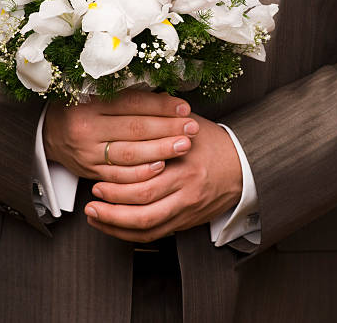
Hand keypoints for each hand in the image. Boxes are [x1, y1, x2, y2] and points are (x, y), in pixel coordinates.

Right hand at [43, 91, 198, 182]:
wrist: (48, 133)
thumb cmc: (80, 108)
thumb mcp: (96, 94)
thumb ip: (128, 96)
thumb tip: (168, 98)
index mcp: (90, 102)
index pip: (132, 103)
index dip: (160, 105)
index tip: (184, 108)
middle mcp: (87, 128)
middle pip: (134, 129)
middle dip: (167, 128)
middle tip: (192, 128)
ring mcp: (88, 152)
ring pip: (129, 154)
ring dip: (160, 150)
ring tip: (184, 145)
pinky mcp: (90, 172)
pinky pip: (118, 176)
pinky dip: (141, 173)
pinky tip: (160, 167)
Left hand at [84, 114, 242, 241]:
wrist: (244, 167)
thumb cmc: (213, 142)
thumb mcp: (189, 124)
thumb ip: (161, 117)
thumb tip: (130, 102)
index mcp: (185, 164)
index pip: (146, 179)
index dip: (118, 183)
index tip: (98, 177)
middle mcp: (186, 191)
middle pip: (143, 207)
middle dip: (112, 206)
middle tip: (92, 199)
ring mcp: (187, 209)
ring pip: (148, 227)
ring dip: (116, 224)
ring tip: (95, 215)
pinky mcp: (187, 222)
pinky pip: (156, 235)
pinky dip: (131, 234)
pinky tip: (114, 227)